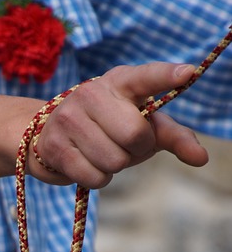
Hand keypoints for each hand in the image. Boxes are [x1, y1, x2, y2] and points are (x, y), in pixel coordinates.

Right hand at [30, 62, 208, 187]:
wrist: (50, 135)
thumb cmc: (107, 128)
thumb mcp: (142, 126)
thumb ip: (173, 137)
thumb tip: (201, 158)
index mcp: (120, 81)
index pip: (147, 77)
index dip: (167, 76)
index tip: (189, 73)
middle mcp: (91, 92)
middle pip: (135, 135)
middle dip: (136, 149)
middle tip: (122, 144)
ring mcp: (69, 118)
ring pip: (114, 161)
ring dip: (114, 166)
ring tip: (101, 152)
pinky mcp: (54, 146)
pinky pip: (94, 177)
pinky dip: (97, 179)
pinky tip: (86, 163)